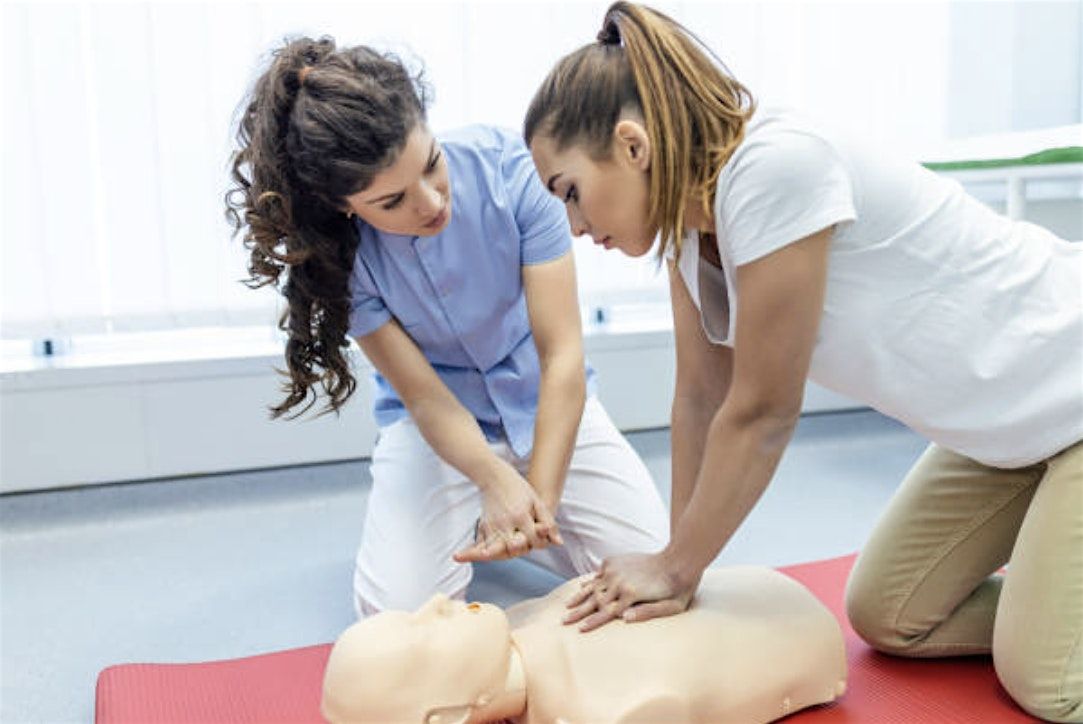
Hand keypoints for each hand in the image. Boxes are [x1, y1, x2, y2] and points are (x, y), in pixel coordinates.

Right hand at [453, 464, 561, 562]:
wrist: (494, 476)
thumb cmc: (518, 489)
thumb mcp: (537, 502)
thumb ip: (548, 522)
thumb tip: (559, 543)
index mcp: (520, 515)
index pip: (533, 540)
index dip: (540, 542)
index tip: (541, 539)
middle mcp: (505, 522)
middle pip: (513, 548)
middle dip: (520, 549)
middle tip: (523, 546)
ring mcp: (492, 525)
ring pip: (496, 549)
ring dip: (497, 554)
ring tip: (491, 553)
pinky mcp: (483, 526)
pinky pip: (481, 544)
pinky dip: (479, 552)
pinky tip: (469, 556)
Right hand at [562, 552, 699, 631]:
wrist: (677, 560)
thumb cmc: (677, 589)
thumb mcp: (671, 607)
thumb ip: (648, 613)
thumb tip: (625, 619)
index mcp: (631, 593)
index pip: (607, 612)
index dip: (592, 622)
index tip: (579, 630)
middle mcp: (619, 580)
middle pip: (594, 600)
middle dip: (578, 612)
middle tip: (563, 621)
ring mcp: (616, 569)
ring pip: (593, 586)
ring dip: (580, 596)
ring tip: (567, 606)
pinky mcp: (615, 561)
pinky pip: (599, 573)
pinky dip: (590, 581)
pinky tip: (583, 587)